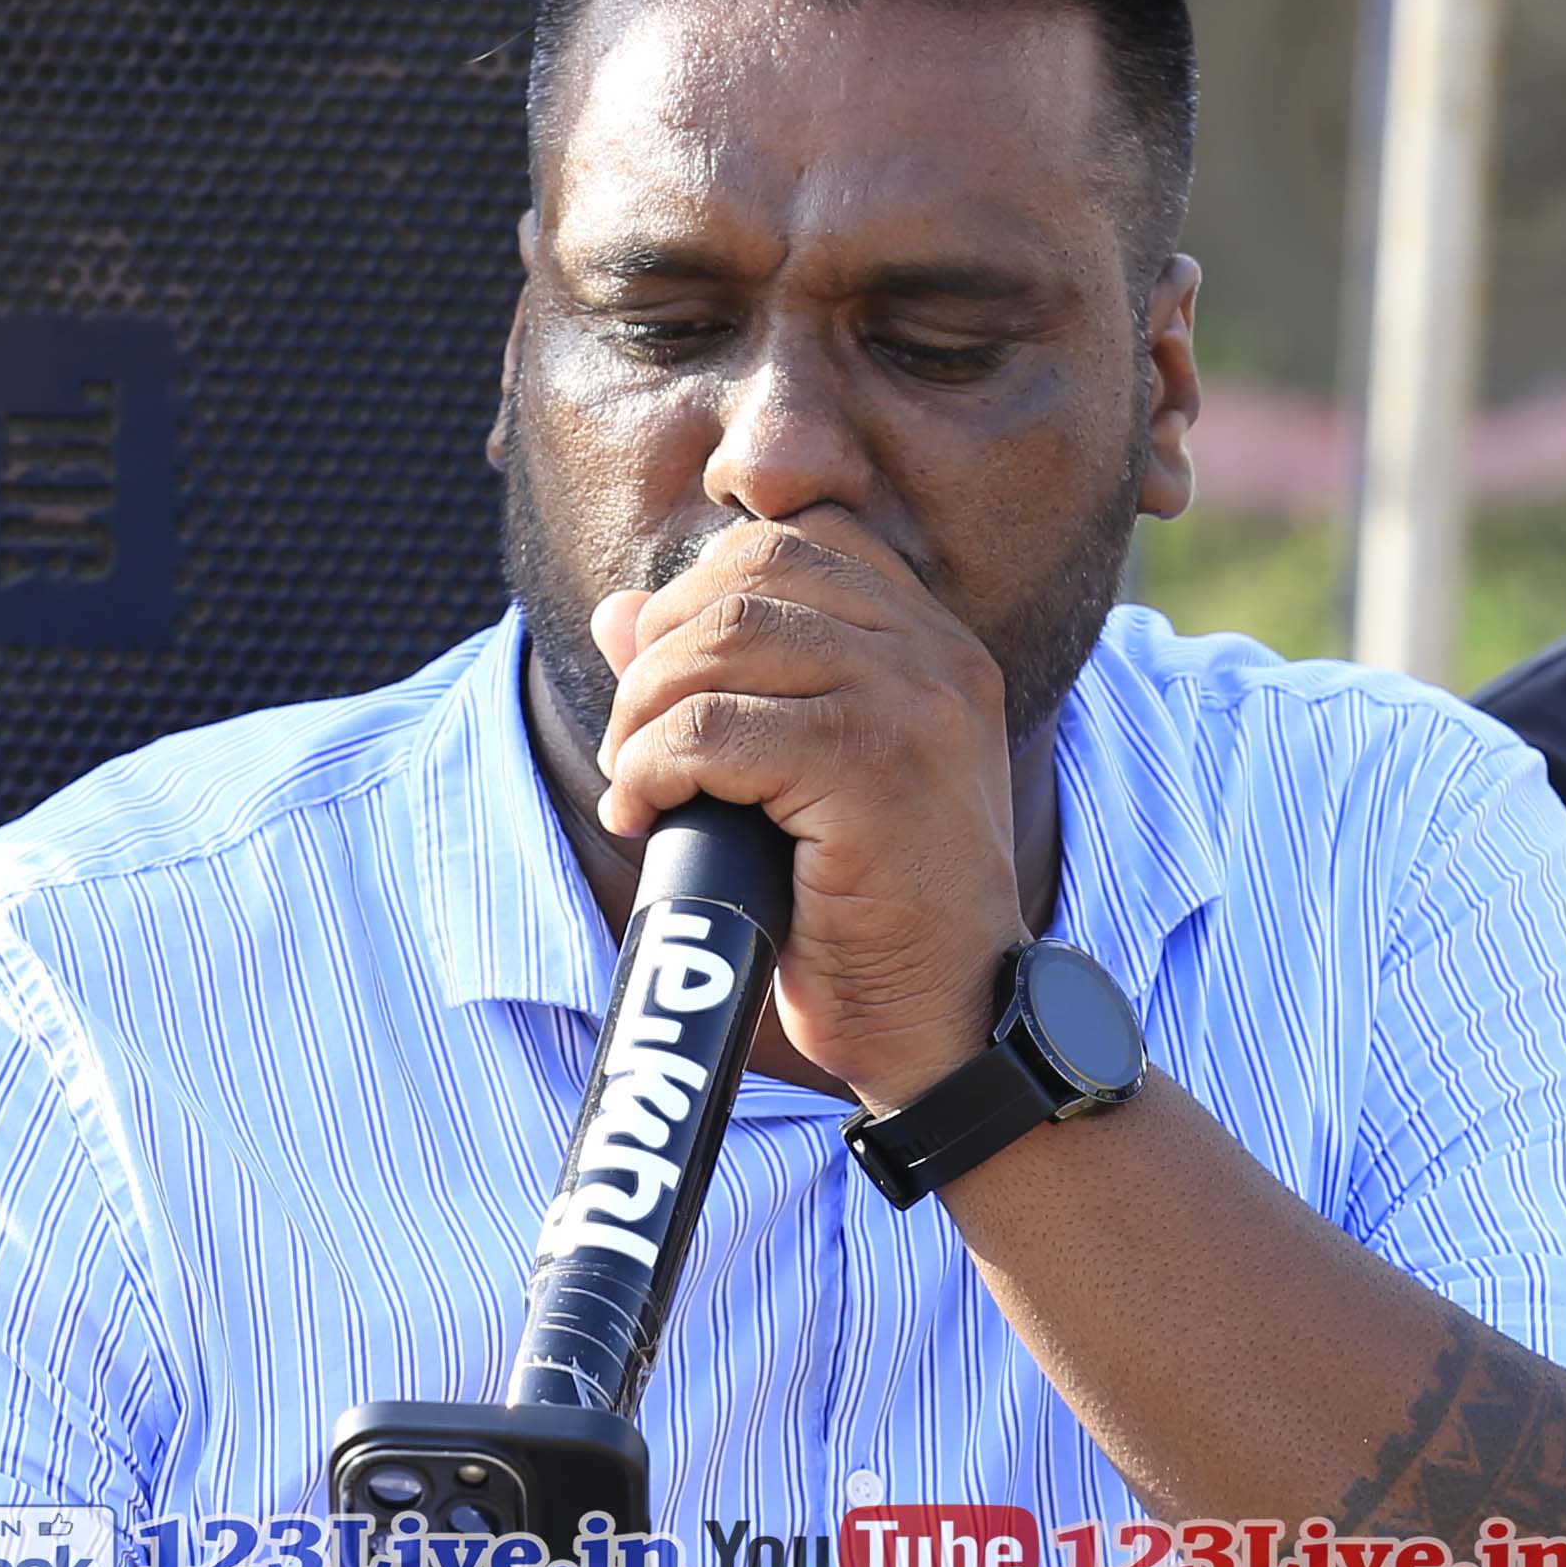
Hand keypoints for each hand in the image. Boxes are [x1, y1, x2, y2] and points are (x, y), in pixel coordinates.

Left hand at [588, 513, 1027, 1108]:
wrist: (946, 1023)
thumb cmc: (872, 914)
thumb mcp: (801, 777)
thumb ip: (727, 681)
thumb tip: (619, 610)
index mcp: (932, 644)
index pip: (797, 543)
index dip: (703, 593)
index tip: (669, 684)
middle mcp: (934, 655)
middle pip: (747, 576)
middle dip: (658, 652)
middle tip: (632, 744)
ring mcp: (911, 705)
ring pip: (722, 641)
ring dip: (644, 711)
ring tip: (635, 780)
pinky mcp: (870, 770)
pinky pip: (712, 729)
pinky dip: (650, 767)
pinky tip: (645, 815)